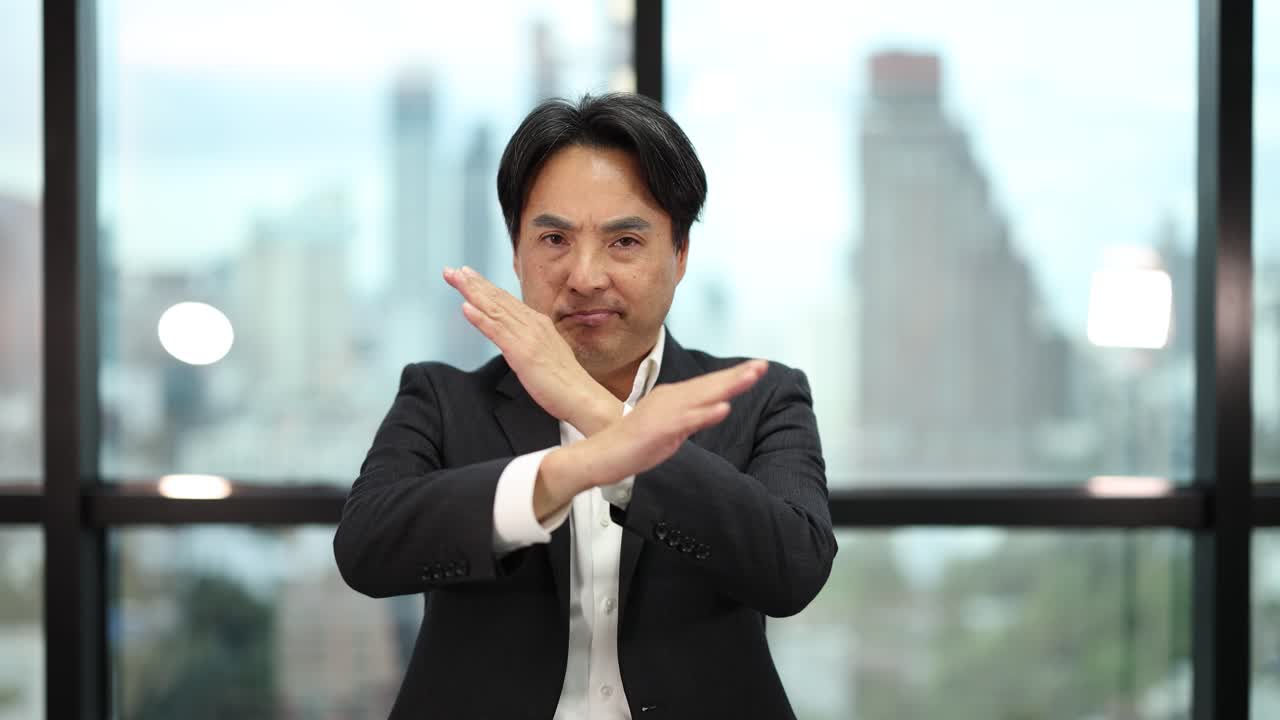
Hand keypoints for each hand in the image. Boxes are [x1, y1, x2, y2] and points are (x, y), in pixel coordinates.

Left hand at [443, 266, 618, 432]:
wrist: (582, 397)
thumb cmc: (565, 383)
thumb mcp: (546, 355)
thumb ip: (531, 343)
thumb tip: (516, 340)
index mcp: (538, 324)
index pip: (507, 301)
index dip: (485, 287)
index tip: (467, 276)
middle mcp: (533, 325)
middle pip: (498, 299)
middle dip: (474, 283)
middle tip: (452, 271)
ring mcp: (528, 337)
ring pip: (495, 309)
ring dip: (473, 292)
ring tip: (456, 279)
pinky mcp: (523, 353)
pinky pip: (497, 332)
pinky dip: (481, 318)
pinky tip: (466, 307)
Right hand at [553, 359, 767, 491]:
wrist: (600, 457)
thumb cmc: (631, 445)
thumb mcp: (669, 429)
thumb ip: (691, 418)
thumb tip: (714, 408)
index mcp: (672, 398)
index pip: (708, 385)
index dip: (733, 376)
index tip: (756, 367)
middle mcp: (670, 399)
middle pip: (709, 385)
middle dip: (738, 375)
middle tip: (763, 365)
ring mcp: (665, 413)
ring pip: (703, 396)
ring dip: (728, 385)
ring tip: (751, 376)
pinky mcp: (659, 430)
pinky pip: (687, 421)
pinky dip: (706, 413)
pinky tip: (724, 407)